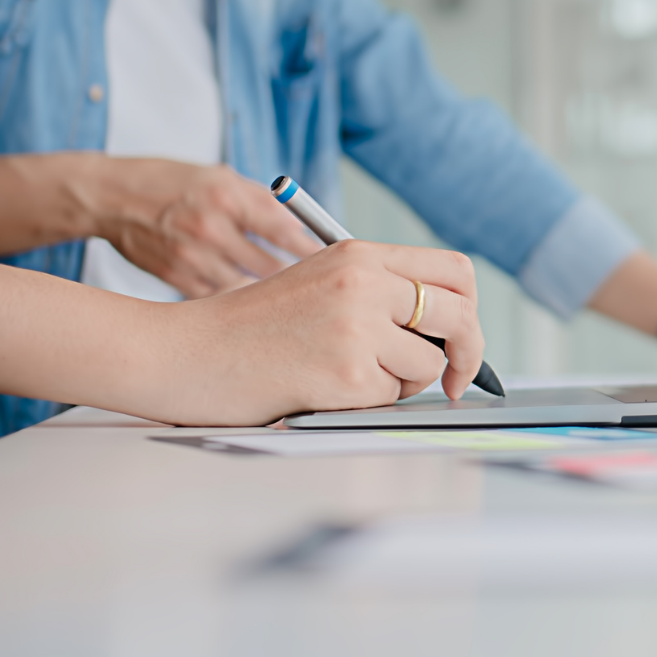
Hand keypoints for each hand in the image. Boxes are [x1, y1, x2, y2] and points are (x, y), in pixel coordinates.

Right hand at [81, 158, 320, 297]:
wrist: (110, 197)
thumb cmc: (170, 182)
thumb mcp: (220, 177)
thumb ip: (262, 202)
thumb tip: (305, 228)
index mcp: (227, 197)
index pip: (285, 231)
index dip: (314, 250)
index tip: (332, 262)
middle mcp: (211, 229)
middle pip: (272, 268)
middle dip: (296, 279)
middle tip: (314, 287)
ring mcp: (192, 258)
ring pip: (248, 289)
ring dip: (267, 295)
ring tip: (282, 299)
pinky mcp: (177, 279)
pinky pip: (220, 299)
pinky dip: (235, 301)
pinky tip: (244, 303)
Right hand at [163, 239, 485, 424]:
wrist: (188, 354)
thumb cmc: (251, 328)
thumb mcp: (320, 282)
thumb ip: (380, 291)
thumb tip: (450, 326)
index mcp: (360, 254)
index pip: (454, 271)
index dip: (469, 307)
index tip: (459, 335)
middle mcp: (364, 282)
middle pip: (460, 316)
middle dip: (467, 354)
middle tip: (452, 379)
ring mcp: (357, 326)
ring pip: (428, 365)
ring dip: (402, 382)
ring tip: (348, 375)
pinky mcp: (347, 372)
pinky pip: (392, 396)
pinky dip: (369, 401)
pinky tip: (326, 389)